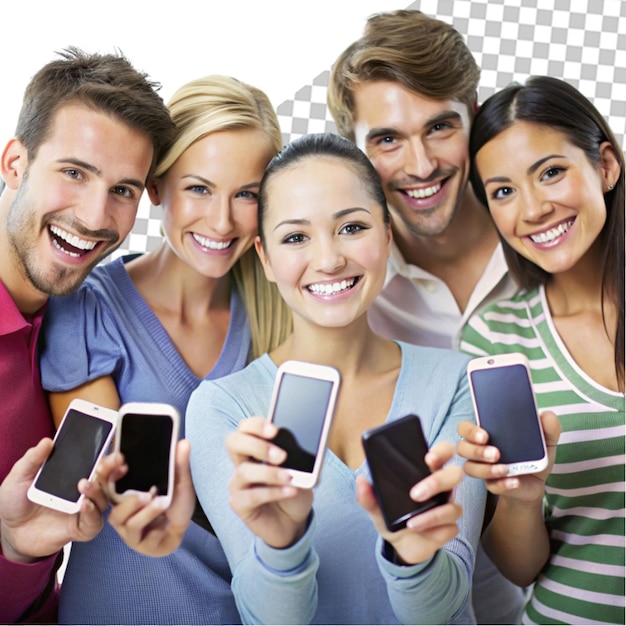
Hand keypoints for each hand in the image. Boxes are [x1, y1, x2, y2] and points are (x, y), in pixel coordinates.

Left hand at [0, 438, 107, 562]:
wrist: (7, 531)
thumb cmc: (15, 501)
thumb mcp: (19, 476)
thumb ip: (33, 459)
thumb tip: (47, 441)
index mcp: (74, 474)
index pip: (97, 463)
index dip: (108, 457)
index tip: (113, 451)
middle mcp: (83, 491)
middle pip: (106, 479)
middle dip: (112, 469)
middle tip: (113, 462)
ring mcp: (83, 509)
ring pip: (103, 499)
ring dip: (99, 490)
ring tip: (85, 484)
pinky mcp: (79, 528)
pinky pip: (94, 522)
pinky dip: (92, 513)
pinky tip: (84, 504)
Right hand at [103, 440, 194, 556]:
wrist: (183, 527)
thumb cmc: (175, 502)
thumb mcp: (180, 481)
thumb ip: (179, 464)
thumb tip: (183, 442)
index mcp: (126, 488)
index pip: (106, 476)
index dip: (107, 468)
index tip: (120, 459)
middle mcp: (121, 506)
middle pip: (106, 500)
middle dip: (122, 495)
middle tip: (145, 492)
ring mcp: (126, 526)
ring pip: (123, 519)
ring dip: (144, 511)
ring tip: (161, 502)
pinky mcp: (137, 542)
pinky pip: (138, 534)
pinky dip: (153, 526)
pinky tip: (164, 523)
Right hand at [226, 417, 311, 548]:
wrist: (294, 521)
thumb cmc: (294, 489)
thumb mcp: (302, 468)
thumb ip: (300, 454)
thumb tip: (309, 443)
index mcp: (255, 448)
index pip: (245, 428)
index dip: (256, 425)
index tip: (275, 430)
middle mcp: (242, 462)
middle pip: (233, 442)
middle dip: (256, 444)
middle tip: (281, 455)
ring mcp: (238, 484)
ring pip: (244, 471)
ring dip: (270, 473)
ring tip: (291, 477)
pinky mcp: (240, 504)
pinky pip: (252, 496)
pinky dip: (273, 492)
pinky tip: (290, 492)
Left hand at [357, 441, 462, 564]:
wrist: (400, 546)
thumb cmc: (393, 517)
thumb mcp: (377, 507)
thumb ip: (368, 495)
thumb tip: (361, 481)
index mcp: (426, 472)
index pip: (443, 453)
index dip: (440, 452)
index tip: (428, 458)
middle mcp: (441, 487)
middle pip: (454, 474)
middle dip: (437, 482)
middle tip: (416, 493)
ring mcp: (448, 507)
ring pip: (453, 505)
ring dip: (431, 515)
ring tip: (411, 523)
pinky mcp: (450, 527)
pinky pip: (449, 526)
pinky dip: (433, 528)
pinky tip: (418, 529)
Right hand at [457, 411, 560, 501]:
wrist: (536, 483)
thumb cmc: (532, 456)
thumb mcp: (544, 441)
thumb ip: (548, 428)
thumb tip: (547, 415)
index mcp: (486, 433)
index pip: (465, 428)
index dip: (469, 431)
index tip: (484, 435)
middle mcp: (479, 450)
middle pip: (462, 447)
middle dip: (476, 451)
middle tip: (496, 454)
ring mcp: (482, 468)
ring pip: (470, 468)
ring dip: (486, 469)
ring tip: (506, 470)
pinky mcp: (492, 485)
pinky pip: (490, 486)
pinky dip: (502, 484)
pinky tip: (514, 482)